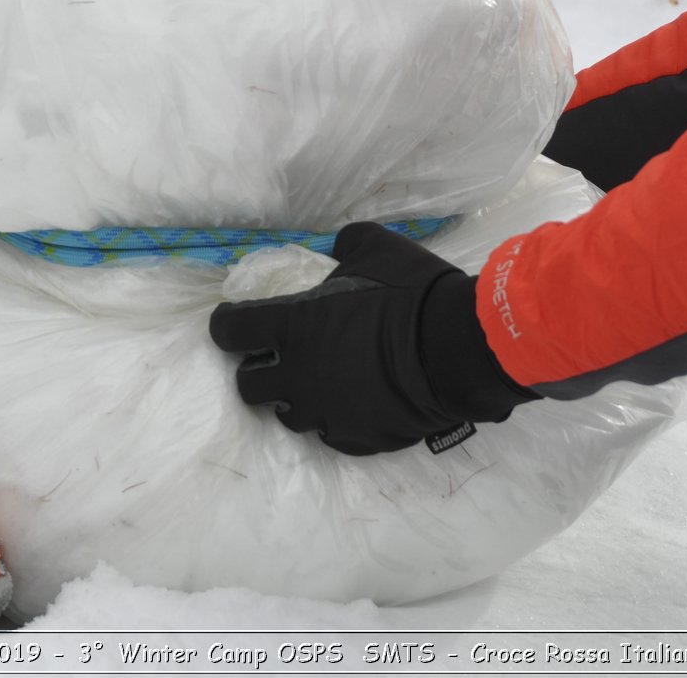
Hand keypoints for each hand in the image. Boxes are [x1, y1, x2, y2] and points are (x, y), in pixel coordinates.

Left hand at [209, 223, 536, 455]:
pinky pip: (329, 435)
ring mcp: (325, 413)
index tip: (234, 321)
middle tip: (276, 357)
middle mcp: (297, 376)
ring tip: (316, 384)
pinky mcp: (353, 439)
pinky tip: (351, 405)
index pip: (229, 331)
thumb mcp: (375, 247)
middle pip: (247, 386)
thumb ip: (345, 247)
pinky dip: (334, 419)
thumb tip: (337, 250)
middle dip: (255, 370)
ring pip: (287, 415)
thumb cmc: (412, 294)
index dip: (227, 324)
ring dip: (293, 398)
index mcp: (292, 327)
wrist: (459, 352)